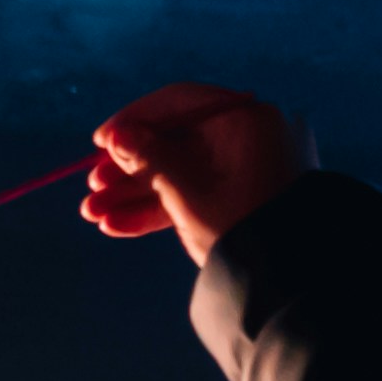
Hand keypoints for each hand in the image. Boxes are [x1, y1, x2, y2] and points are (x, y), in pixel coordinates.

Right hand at [84, 84, 317, 266]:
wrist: (288, 277)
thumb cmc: (240, 225)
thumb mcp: (185, 191)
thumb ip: (147, 159)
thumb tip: (117, 138)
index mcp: (244, 119)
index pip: (179, 103)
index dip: (133, 120)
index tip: (99, 142)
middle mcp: (247, 136)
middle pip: (175, 141)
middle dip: (129, 169)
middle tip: (93, 187)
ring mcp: (245, 167)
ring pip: (180, 171)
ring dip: (135, 193)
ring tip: (94, 214)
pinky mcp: (241, 195)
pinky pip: (196, 192)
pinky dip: (160, 207)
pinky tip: (117, 225)